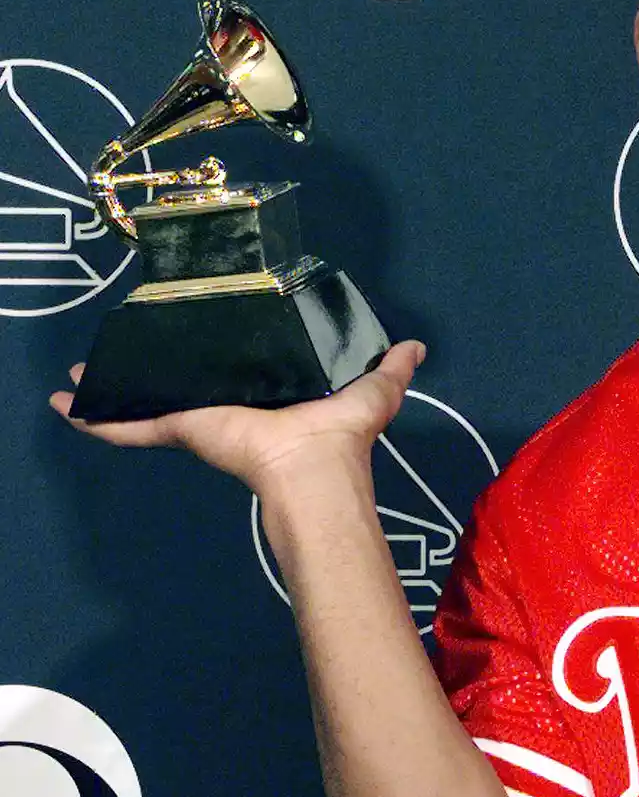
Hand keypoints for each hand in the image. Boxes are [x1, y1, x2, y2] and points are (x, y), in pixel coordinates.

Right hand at [49, 340, 426, 493]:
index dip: (215, 351)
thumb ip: (391, 368)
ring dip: (110, 388)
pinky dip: (97, 416)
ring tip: (74, 374)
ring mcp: (201, 420)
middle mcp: (232, 405)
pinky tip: (66, 404)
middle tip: (121, 346)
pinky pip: (132, 425)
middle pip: (182, 381)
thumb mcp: (375, 391)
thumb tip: (415, 345)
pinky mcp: (183, 429)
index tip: (192, 326)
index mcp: (270, 394)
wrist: (313, 469)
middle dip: (152, 367)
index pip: (237, 368)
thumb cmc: (343, 431)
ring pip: (145, 400)